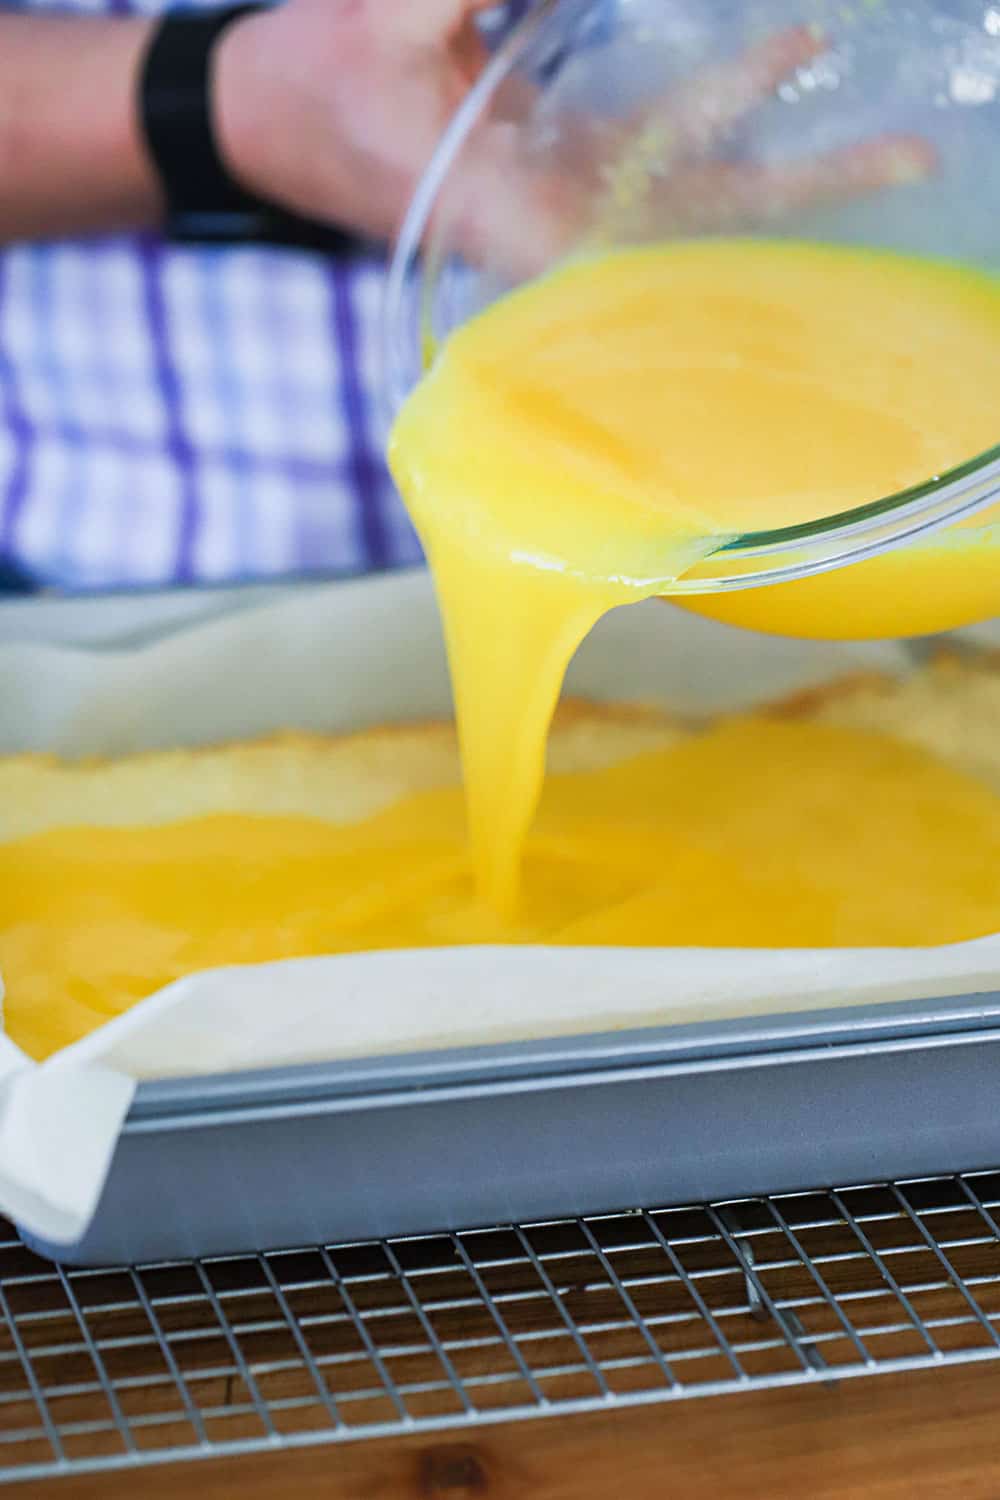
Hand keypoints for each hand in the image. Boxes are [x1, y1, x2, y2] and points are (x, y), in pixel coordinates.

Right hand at [216, 1, 934, 261]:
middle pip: (696, 224)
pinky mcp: (563, 167)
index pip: (633, 232)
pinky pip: (663, 159)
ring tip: (881, 142)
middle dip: (800, 188)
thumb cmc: (313, 78)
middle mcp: (549, 222)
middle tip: (909, 157)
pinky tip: (781, 92)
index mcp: (505, 211)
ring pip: (691, 194)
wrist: (267, 116)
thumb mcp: (388, 12)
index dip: (719, 212)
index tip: (796, 181)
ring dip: (784, 164)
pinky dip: (724, 128)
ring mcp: (562, 195)